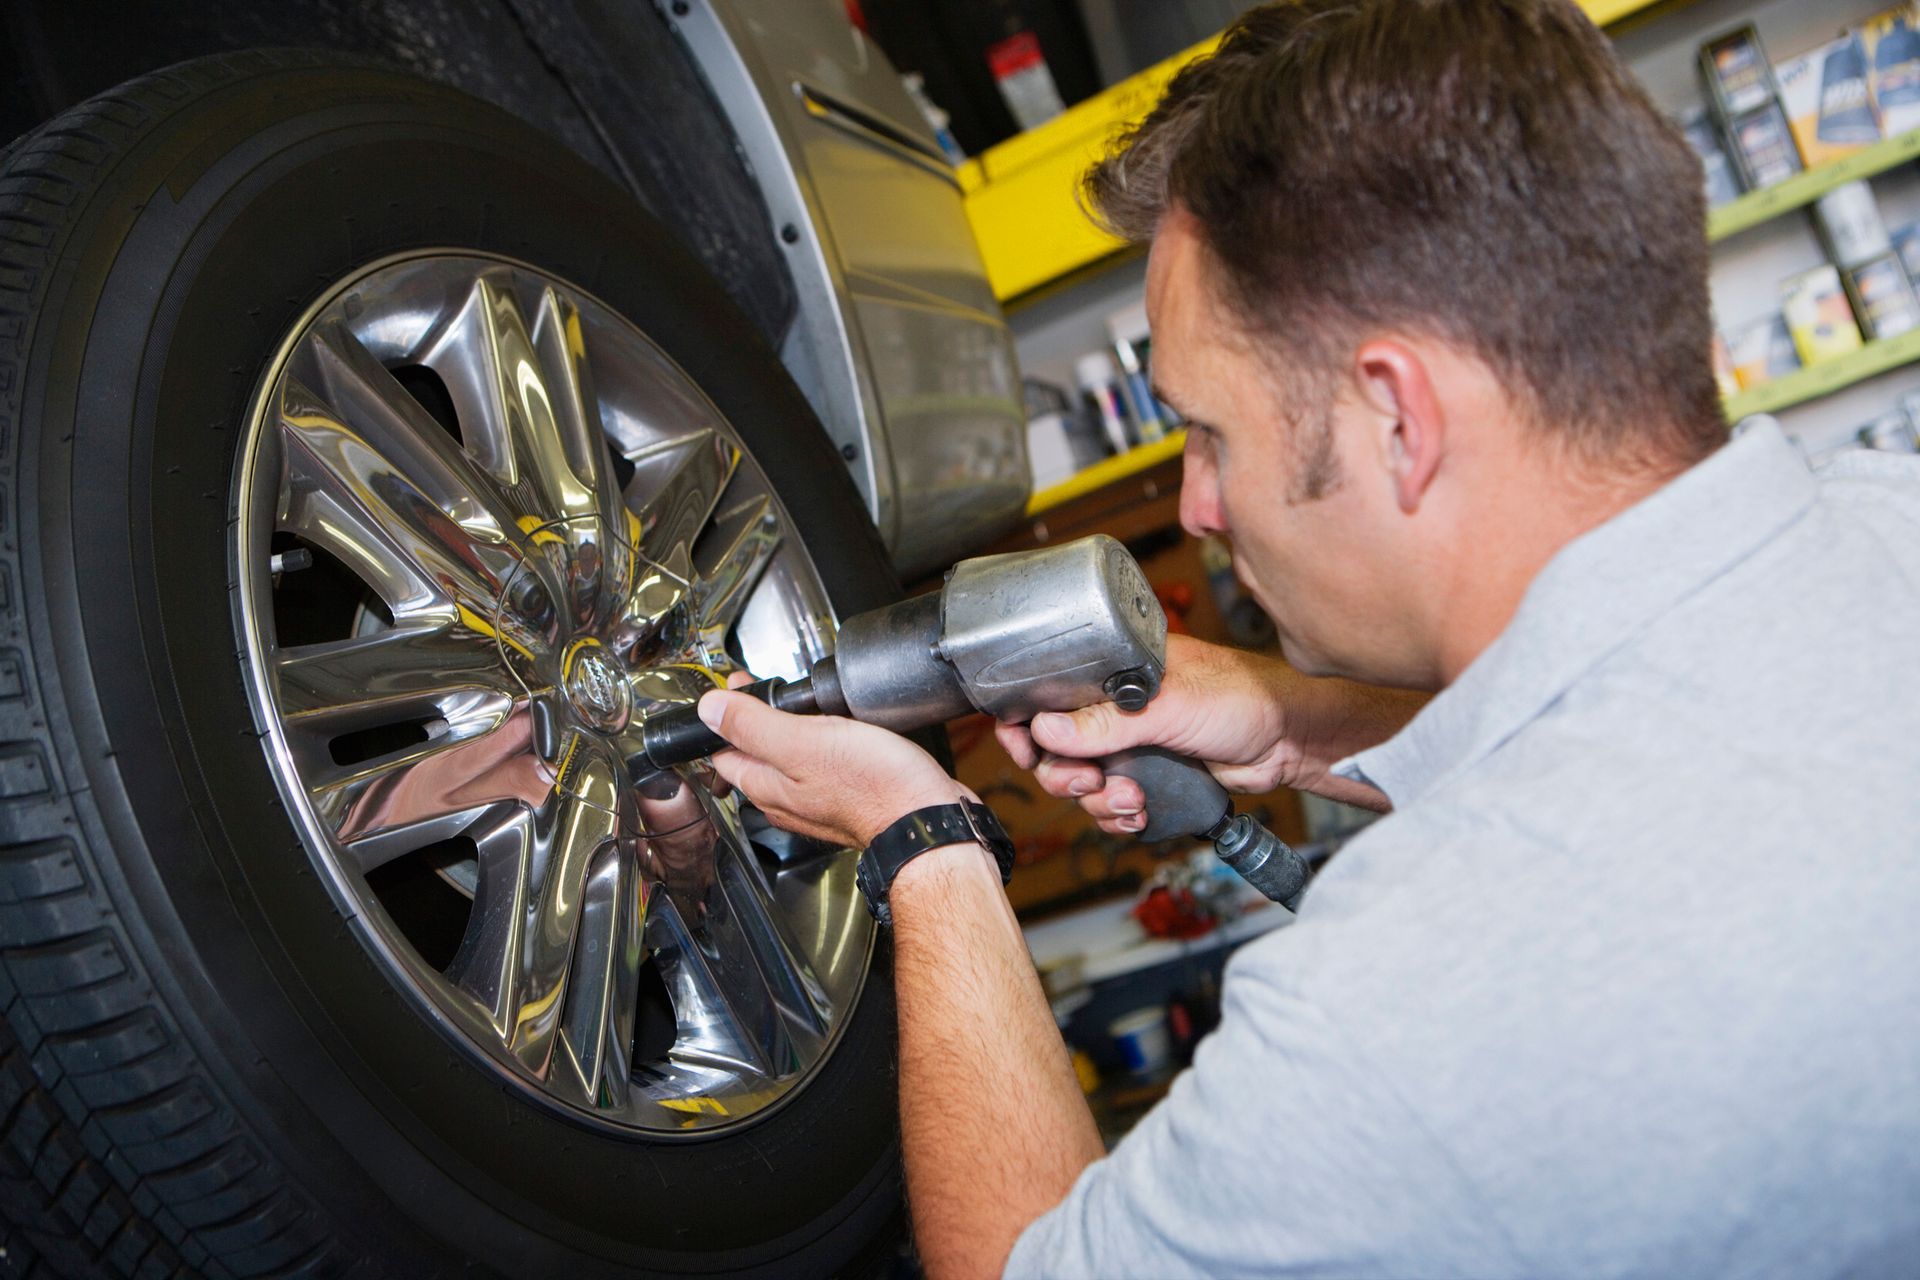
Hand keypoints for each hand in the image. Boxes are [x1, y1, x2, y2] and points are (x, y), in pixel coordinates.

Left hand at [698, 683, 972, 849]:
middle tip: (768, 691)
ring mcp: (816, 802)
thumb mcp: (804, 743)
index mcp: (767, 786)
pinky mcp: (848, 798)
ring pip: (789, 762)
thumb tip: (710, 708)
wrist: (925, 820)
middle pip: (755, 756)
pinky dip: (823, 745)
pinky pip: (822, 767)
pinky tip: (839, 730)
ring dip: (790, 731)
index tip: (739, 687)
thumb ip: (754, 725)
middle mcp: (786, 800)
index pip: (723, 752)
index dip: (724, 716)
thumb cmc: (873, 787)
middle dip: (756, 721)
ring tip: (803, 705)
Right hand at [994, 635, 1418, 833]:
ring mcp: (1132, 743)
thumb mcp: (1167, 705)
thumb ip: (1105, 722)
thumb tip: (1044, 728)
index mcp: (1113, 670)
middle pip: (1056, 747)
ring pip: (1082, 781)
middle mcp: (1116, 706)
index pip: (1048, 691)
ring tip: (1130, 799)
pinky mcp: (1149, 775)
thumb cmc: (1243, 698)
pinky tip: (1140, 812)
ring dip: (1097, 799)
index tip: (1022, 746)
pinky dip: (1119, 815)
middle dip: (1064, 773)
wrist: (1288, 740)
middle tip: (1088, 781)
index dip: (1025, 721)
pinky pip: (1111, 803)